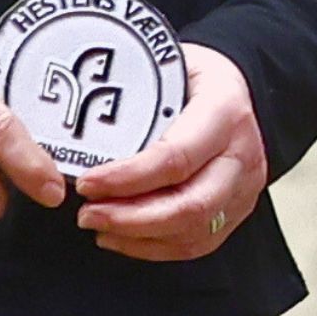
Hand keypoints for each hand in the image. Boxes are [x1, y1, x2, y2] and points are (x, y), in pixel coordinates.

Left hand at [72, 43, 270, 262]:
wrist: (235, 89)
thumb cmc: (192, 78)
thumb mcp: (164, 68)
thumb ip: (131, 96)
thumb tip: (72, 120)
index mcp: (224, 112)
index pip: (176, 157)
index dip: (127, 178)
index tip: (87, 183)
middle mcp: (241, 154)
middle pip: (191, 205)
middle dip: (131, 218)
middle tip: (88, 214)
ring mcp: (244, 187)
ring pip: (194, 231)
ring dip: (139, 236)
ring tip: (98, 224)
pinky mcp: (237, 209)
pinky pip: (198, 243)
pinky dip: (155, 247)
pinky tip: (122, 238)